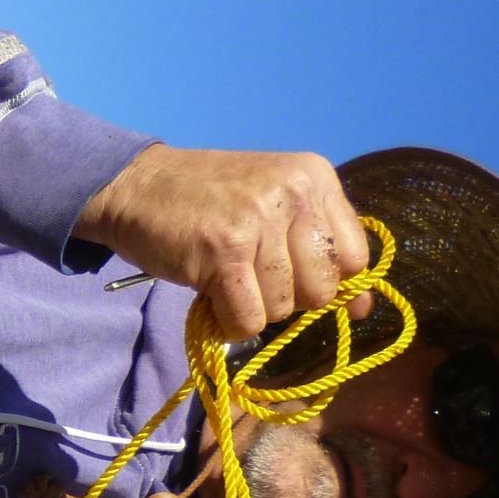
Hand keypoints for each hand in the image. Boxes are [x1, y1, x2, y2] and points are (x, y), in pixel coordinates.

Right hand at [73, 144, 371, 338]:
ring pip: (283, 308)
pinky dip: (229, 321)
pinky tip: (211, 295)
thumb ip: (320, 246)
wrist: (135, 186)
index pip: (354, 256)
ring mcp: (259, 220)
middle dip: (287, 297)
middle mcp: (294, 193)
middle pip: (321, 288)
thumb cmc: (207, 201)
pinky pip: (249, 318)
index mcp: (314, 177)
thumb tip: (363, 309)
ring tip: (224, 276)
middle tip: (251, 275)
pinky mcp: (224, 250)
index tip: (296, 280)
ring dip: (251, 306)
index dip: (328, 281)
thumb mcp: (274, 205)